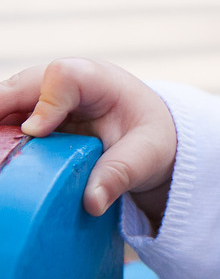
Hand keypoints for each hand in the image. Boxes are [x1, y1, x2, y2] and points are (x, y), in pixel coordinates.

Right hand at [0, 59, 176, 218]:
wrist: (143, 133)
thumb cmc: (147, 136)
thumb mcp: (144, 156)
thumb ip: (119, 175)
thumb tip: (92, 203)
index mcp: (97, 80)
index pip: (64, 75)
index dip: (45, 102)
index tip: (37, 132)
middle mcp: (60, 83)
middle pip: (15, 88)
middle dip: (2, 118)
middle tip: (3, 153)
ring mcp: (38, 99)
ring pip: (4, 108)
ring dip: (1, 135)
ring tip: (5, 162)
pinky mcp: (26, 118)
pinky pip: (4, 125)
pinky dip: (2, 143)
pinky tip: (6, 164)